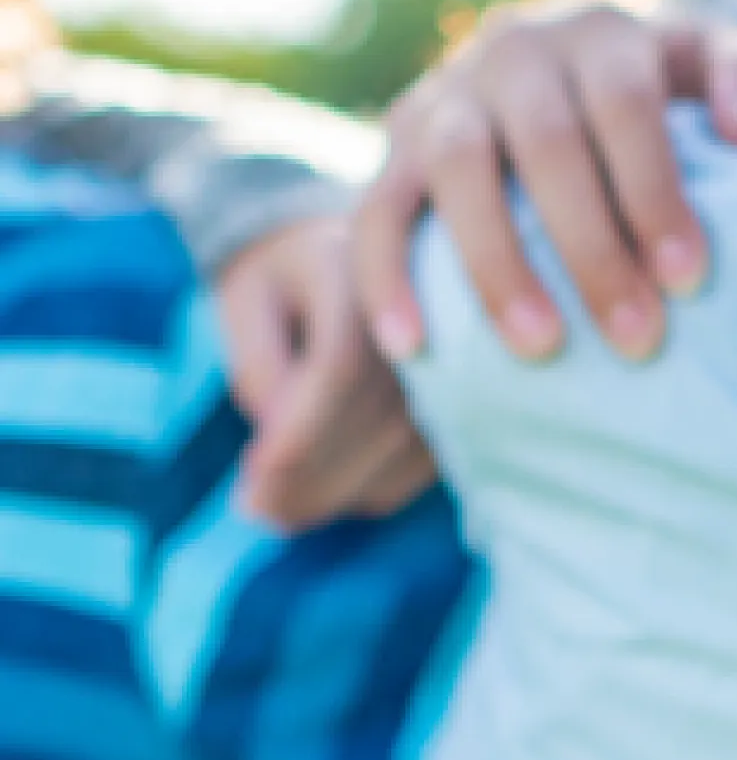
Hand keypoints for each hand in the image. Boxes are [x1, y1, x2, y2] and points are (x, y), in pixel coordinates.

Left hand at [219, 215, 435, 526]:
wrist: (355, 251)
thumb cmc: (285, 279)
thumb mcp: (249, 295)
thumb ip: (257, 357)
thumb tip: (279, 433)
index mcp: (365, 262)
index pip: (343, 365)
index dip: (299, 432)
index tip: (252, 477)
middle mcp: (426, 304)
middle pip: (377, 417)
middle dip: (311, 476)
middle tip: (253, 508)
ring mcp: (455, 352)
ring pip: (401, 449)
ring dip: (335, 492)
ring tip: (276, 506)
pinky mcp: (464, 396)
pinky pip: (418, 465)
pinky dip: (368, 490)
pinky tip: (321, 489)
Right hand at [355, 4, 736, 362]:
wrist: (532, 67)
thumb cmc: (638, 88)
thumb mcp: (695, 61)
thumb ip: (735, 80)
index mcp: (598, 32)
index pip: (625, 104)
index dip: (653, 190)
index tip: (689, 281)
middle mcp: (514, 49)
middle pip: (546, 143)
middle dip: (591, 246)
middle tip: (636, 339)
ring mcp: (446, 93)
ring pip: (458, 169)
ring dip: (496, 263)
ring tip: (541, 348)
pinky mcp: (396, 142)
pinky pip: (378, 207)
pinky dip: (387, 276)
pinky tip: (410, 346)